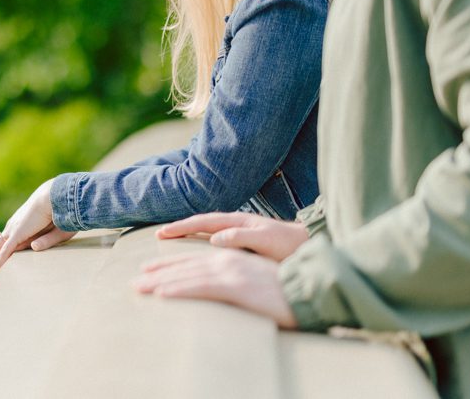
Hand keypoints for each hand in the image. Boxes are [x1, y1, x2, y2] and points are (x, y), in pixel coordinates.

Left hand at [0, 179, 75, 276]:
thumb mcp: (56, 231)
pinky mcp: (16, 234)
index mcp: (24, 223)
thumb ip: (45, 241)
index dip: (6, 253)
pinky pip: (4, 251)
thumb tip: (34, 248)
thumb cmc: (63, 212)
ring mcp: (14, 229)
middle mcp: (15, 226)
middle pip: (0, 245)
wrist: (57, 197)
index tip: (5, 265)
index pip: (10, 240)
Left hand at [134, 249, 297, 328]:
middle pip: (184, 264)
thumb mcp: (256, 275)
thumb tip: (222, 282)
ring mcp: (229, 270)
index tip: (149, 268)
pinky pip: (200, 287)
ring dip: (160, 282)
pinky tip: (162, 294)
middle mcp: (225, 258)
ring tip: (140, 288)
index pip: (193, 257)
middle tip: (135, 280)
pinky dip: (179, 289)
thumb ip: (236, 274)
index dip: (169, 262)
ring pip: (186, 274)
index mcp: (230, 255)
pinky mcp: (234, 285)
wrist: (311, 285)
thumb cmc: (288, 284)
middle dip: (157, 271)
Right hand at [154, 212, 308, 261]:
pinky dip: (202, 240)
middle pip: (201, 223)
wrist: (311, 245)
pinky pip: (216, 238)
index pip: (203, 222)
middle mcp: (236, 223)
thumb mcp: (266, 240)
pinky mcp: (245, 241)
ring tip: (172, 240)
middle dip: (179, 228)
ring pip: (208, 230)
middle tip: (158, 235)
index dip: (181, 227)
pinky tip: (198, 249)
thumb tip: (213, 238)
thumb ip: (240, 236)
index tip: (162, 233)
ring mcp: (241, 230)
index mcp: (238, 220)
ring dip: (189, 233)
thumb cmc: (291, 245)